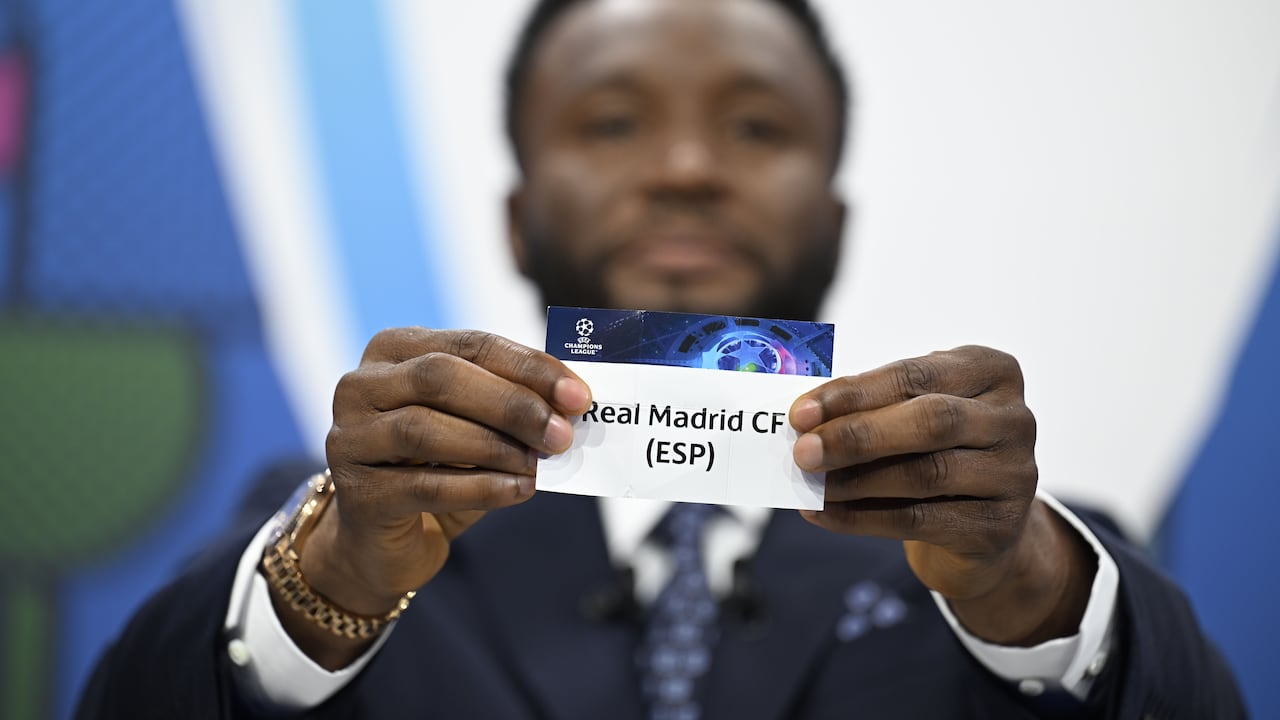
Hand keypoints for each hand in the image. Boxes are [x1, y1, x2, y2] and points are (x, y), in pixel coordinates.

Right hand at [283, 328, 590, 664]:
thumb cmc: (440, 468)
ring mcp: (348, 438)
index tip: (579, 395)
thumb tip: (573, 401)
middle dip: (511, 404)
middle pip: (440, 377)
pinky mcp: (356, 492)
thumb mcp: (476, 425)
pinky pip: (423, 485)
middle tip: (563, 433)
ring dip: (494, 447)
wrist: (386, 540)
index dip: (528, 367)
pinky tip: (518, 491)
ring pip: (424, 429)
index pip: (470, 345)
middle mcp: (360, 386)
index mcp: (394, 350)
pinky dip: (480, 487)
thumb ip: (511, 403)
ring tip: (539, 465)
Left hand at [790, 346, 1091, 644]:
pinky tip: (823, 513)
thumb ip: (870, 409)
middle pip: (931, 422)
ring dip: (856, 480)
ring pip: (927, 474)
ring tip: (810, 484)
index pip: (916, 375)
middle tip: (802, 451)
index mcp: (991, 371)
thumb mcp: (910, 416)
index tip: (800, 413)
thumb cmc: (932, 452)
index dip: (855, 393)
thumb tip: (804, 422)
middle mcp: (1013, 419)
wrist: (980, 526)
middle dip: (857, 436)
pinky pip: (920, 520)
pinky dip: (862, 518)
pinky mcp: (1000, 526)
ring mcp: (1016, 474)